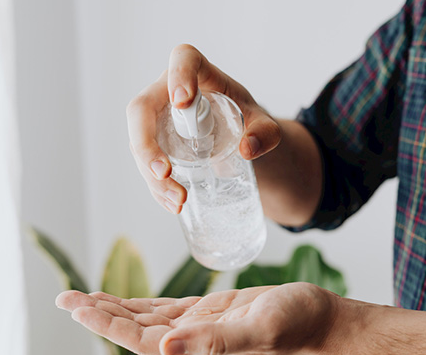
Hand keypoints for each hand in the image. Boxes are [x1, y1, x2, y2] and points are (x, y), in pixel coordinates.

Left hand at [55, 282, 338, 354]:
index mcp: (200, 344)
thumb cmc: (295, 322)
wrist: (317, 317)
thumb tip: (165, 347)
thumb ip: (214, 341)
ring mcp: (201, 324)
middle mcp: (194, 338)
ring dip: (117, 308)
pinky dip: (144, 303)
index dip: (108, 324)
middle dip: (100, 314)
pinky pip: (169, 309)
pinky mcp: (212, 310)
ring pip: (148, 318)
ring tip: (85, 297)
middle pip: (136, 328)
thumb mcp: (259, 328)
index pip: (142, 337)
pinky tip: (128, 301)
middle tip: (66, 297)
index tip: (78, 305)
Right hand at [126, 44, 280, 213]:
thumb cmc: (247, 120)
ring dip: (152, 176)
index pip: (184, 60)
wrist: (240, 139)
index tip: (182, 100)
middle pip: (142, 110)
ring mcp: (158, 120)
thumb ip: (266, 133)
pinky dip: (157, 188)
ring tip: (179, 201)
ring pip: (139, 143)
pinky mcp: (155, 145)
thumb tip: (247, 149)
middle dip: (147, 144)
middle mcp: (169, 93)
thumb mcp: (264, 125)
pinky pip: (146, 164)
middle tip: (165, 173)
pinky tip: (173, 204)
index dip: (178, 75)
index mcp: (201, 74)